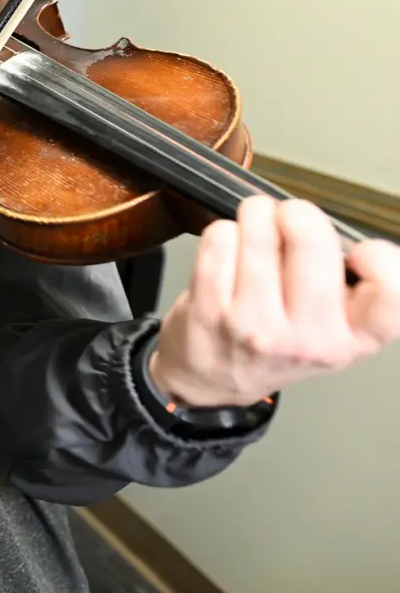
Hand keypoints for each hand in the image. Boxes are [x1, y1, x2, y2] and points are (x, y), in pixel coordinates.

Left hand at [150, 195, 399, 407]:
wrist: (215, 378)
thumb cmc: (279, 343)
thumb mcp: (337, 330)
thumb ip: (356, 291)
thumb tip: (352, 241)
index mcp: (353, 340)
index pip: (390, 293)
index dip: (380, 258)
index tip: (358, 251)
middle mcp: (307, 338)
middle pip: (312, 242)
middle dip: (298, 214)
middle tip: (290, 218)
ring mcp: (255, 325)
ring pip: (260, 231)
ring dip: (257, 217)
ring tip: (257, 229)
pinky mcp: (209, 309)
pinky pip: (220, 238)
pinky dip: (225, 232)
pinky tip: (230, 249)